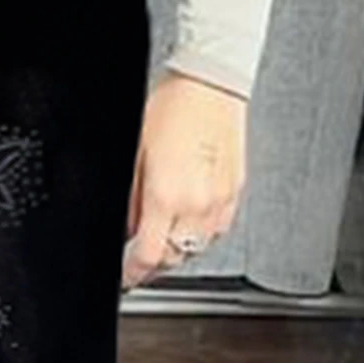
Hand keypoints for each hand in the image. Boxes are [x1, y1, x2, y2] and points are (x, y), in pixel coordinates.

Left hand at [122, 71, 247, 288]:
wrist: (211, 84)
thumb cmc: (172, 108)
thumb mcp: (135, 156)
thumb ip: (131, 202)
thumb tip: (128, 230)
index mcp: (166, 196)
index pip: (148, 257)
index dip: (134, 275)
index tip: (127, 279)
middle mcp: (197, 205)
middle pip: (173, 259)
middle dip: (154, 263)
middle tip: (141, 258)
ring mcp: (220, 201)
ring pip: (197, 249)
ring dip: (178, 250)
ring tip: (164, 237)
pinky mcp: (236, 193)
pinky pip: (217, 230)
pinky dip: (200, 234)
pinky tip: (189, 220)